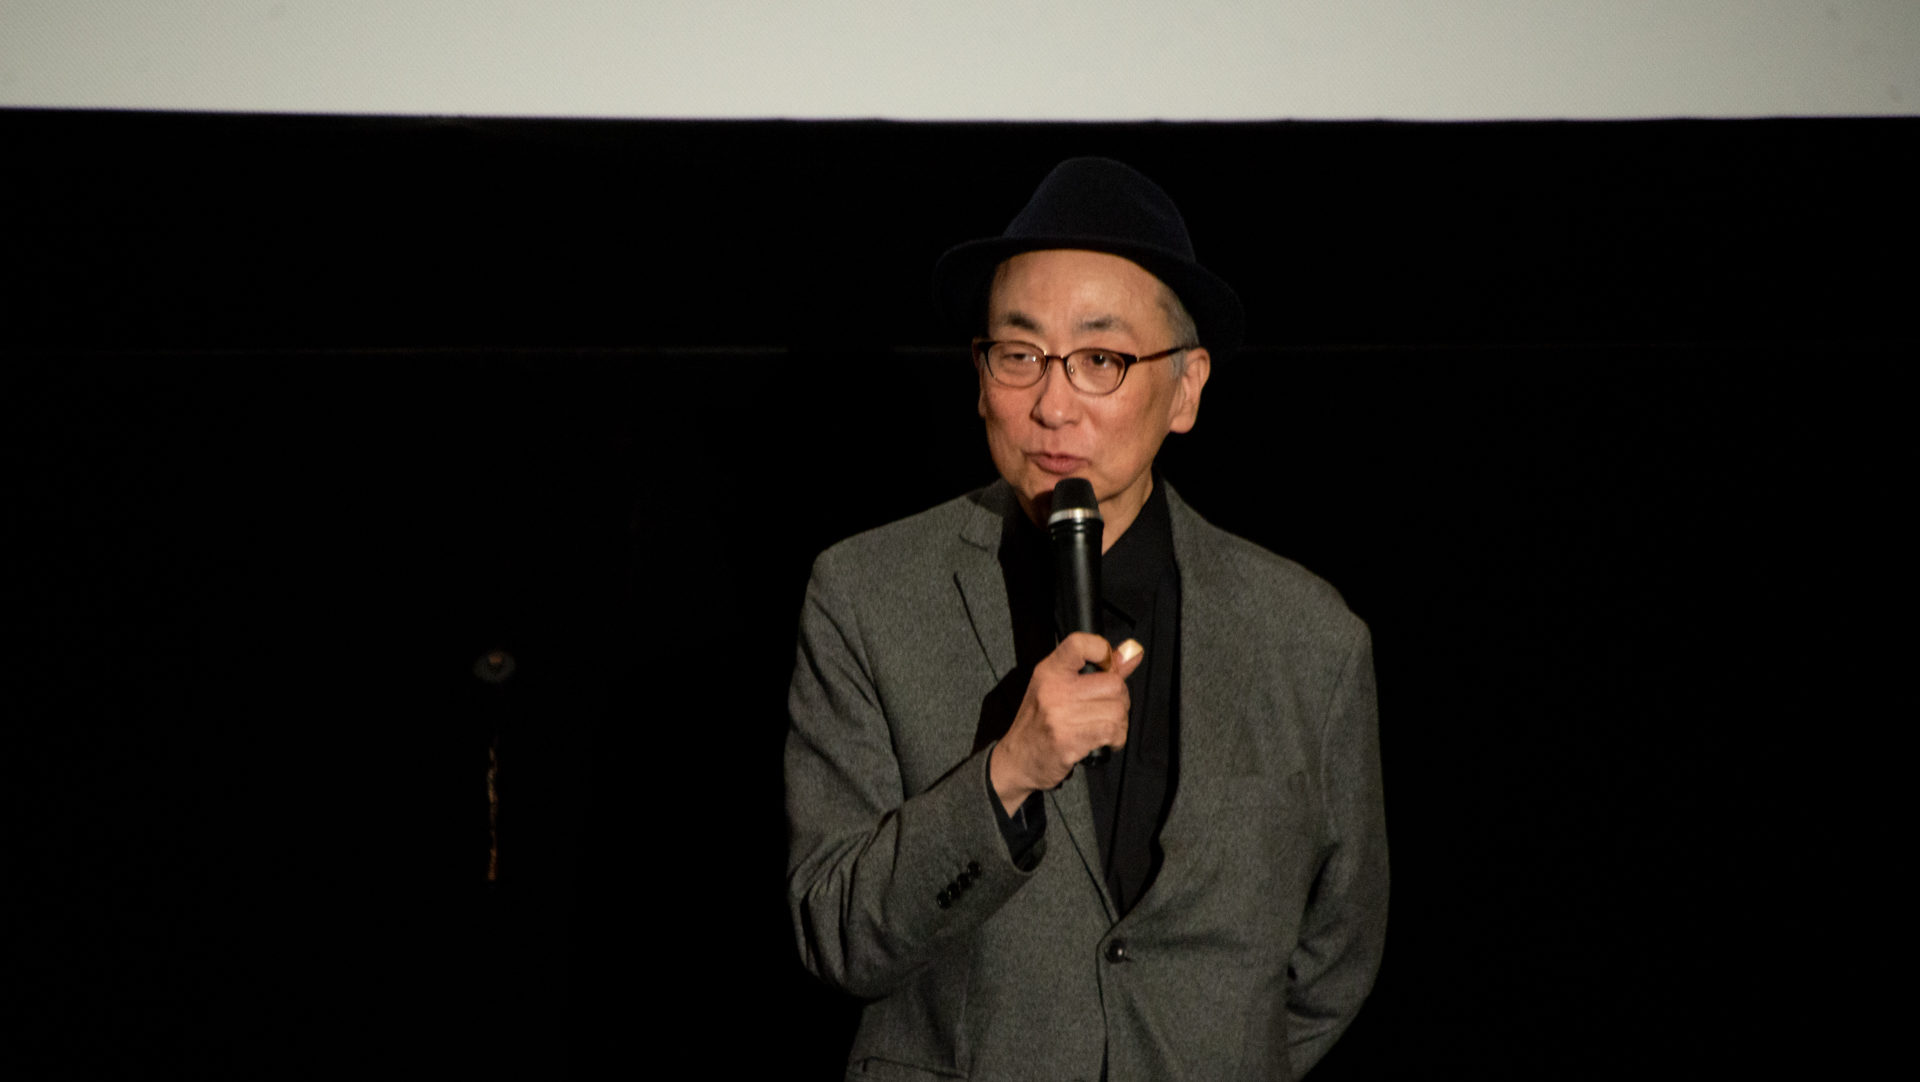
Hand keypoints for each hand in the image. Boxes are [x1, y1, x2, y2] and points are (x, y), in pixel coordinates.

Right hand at [990, 633, 1143, 814]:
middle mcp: (1054, 690)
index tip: (1108, 666)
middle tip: (1106, 708)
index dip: (1104, 651)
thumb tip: (1133, 650)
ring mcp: (1060, 716)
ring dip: (1119, 723)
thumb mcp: (1060, 687)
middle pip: (1113, 683)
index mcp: (1050, 671)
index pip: (1080, 644)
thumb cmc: (1040, 722)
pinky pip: (1112, 732)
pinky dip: (1116, 738)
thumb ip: (1100, 669)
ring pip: (1117, 710)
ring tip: (1104, 727)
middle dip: (1120, 699)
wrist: (1019, 759)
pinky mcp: (1069, 741)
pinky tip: (1104, 740)